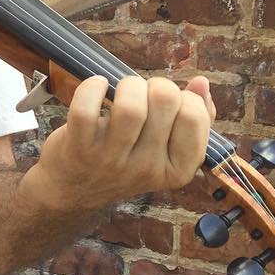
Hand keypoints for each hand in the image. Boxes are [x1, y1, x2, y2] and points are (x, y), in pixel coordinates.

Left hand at [27, 75, 215, 212]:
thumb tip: (201, 83)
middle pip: (165, 101)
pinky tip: (96, 87)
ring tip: (120, 91)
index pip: (195, 117)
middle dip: (156, 84)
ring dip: (128, 85)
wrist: (72, 191)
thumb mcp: (163, 151)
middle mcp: (147, 169)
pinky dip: (92, 88)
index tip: (169, 104)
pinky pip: (86, 108)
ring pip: (130, 106)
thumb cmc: (123, 160)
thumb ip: (191, 120)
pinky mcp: (80, 148)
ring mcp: (112, 160)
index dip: (185, 97)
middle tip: (143, 94)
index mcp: (177, 170)